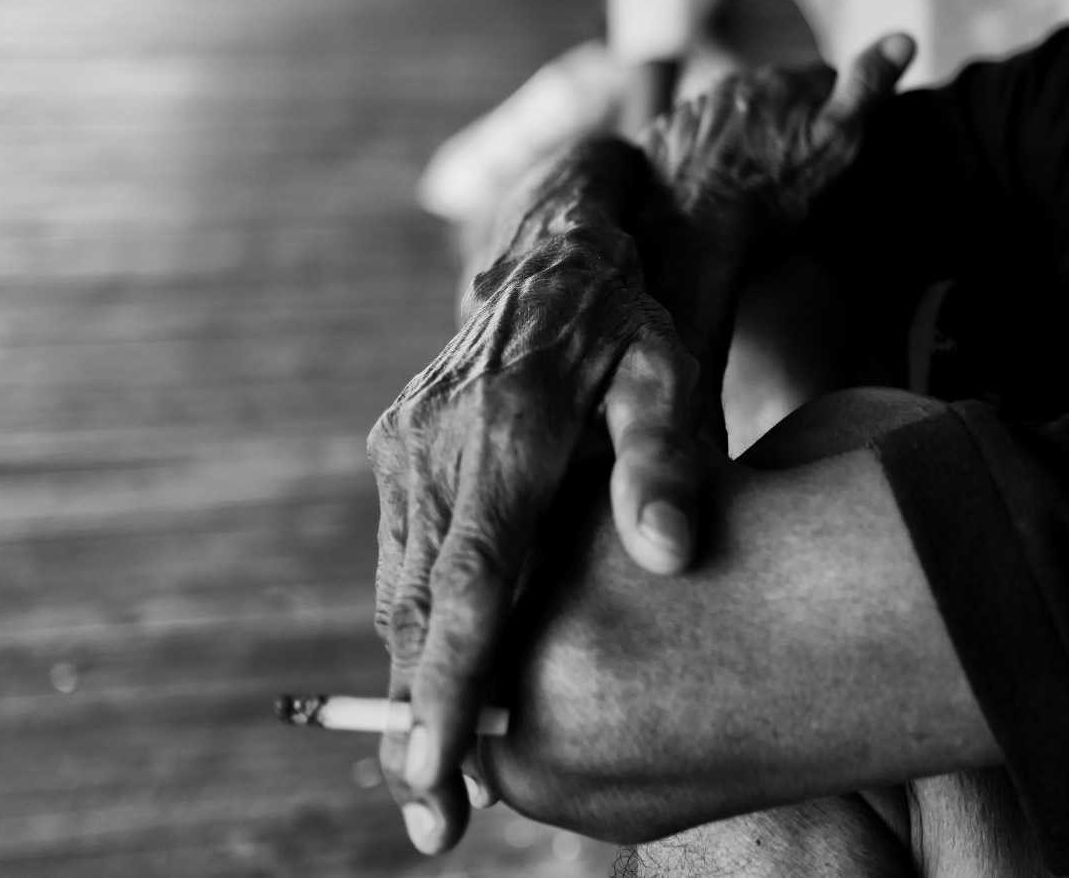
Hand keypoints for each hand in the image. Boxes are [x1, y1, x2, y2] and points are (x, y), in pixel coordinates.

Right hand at [371, 171, 705, 853]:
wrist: (555, 248)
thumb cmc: (627, 320)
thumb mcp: (666, 368)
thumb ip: (668, 457)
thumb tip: (672, 553)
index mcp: (504, 430)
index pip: (470, 585)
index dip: (451, 687)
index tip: (440, 775)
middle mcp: (435, 444)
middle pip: (419, 610)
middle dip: (422, 722)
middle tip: (437, 824)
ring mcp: (405, 448)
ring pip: (399, 594)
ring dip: (413, 688)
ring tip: (437, 787)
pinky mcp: (396, 452)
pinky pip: (402, 562)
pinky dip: (416, 632)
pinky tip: (440, 690)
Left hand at [643, 33, 917, 231]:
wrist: (693, 239)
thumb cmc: (772, 200)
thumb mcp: (835, 146)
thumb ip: (866, 88)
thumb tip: (904, 37)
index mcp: (783, 81)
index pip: (823, 78)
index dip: (832, 110)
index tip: (828, 143)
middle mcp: (735, 83)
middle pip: (773, 93)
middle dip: (784, 119)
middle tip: (790, 168)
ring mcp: (695, 108)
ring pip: (732, 112)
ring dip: (743, 134)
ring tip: (750, 181)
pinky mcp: (663, 135)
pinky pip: (693, 134)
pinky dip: (704, 152)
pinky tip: (713, 184)